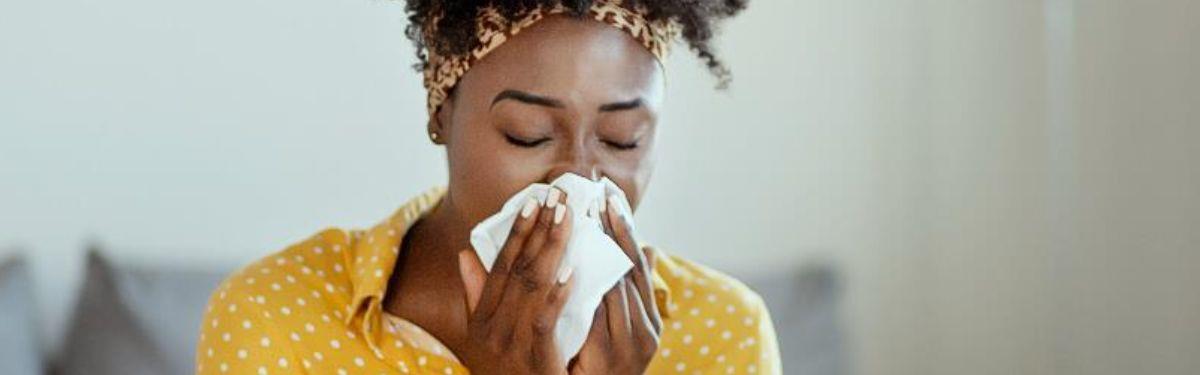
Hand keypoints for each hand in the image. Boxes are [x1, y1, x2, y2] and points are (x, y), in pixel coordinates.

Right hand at [456, 188, 575, 374]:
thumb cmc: (508, 369)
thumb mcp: (485, 334)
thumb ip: (477, 294)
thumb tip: (465, 255)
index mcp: (482, 318)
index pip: (500, 265)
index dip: (516, 232)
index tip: (532, 201)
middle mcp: (493, 327)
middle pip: (518, 269)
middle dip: (539, 230)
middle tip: (558, 199)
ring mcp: (513, 343)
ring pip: (532, 287)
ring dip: (551, 249)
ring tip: (567, 220)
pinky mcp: (536, 359)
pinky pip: (545, 319)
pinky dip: (557, 293)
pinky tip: (571, 270)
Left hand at [569, 195, 661, 374]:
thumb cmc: (598, 372)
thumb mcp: (614, 328)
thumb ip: (625, 290)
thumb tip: (651, 247)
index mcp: (646, 317)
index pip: (636, 262)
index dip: (623, 228)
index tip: (610, 195)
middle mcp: (647, 327)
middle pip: (633, 267)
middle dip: (617, 229)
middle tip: (603, 193)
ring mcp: (637, 342)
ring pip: (623, 285)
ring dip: (609, 250)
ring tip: (594, 215)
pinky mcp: (620, 356)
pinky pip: (607, 313)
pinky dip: (600, 286)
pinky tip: (584, 263)